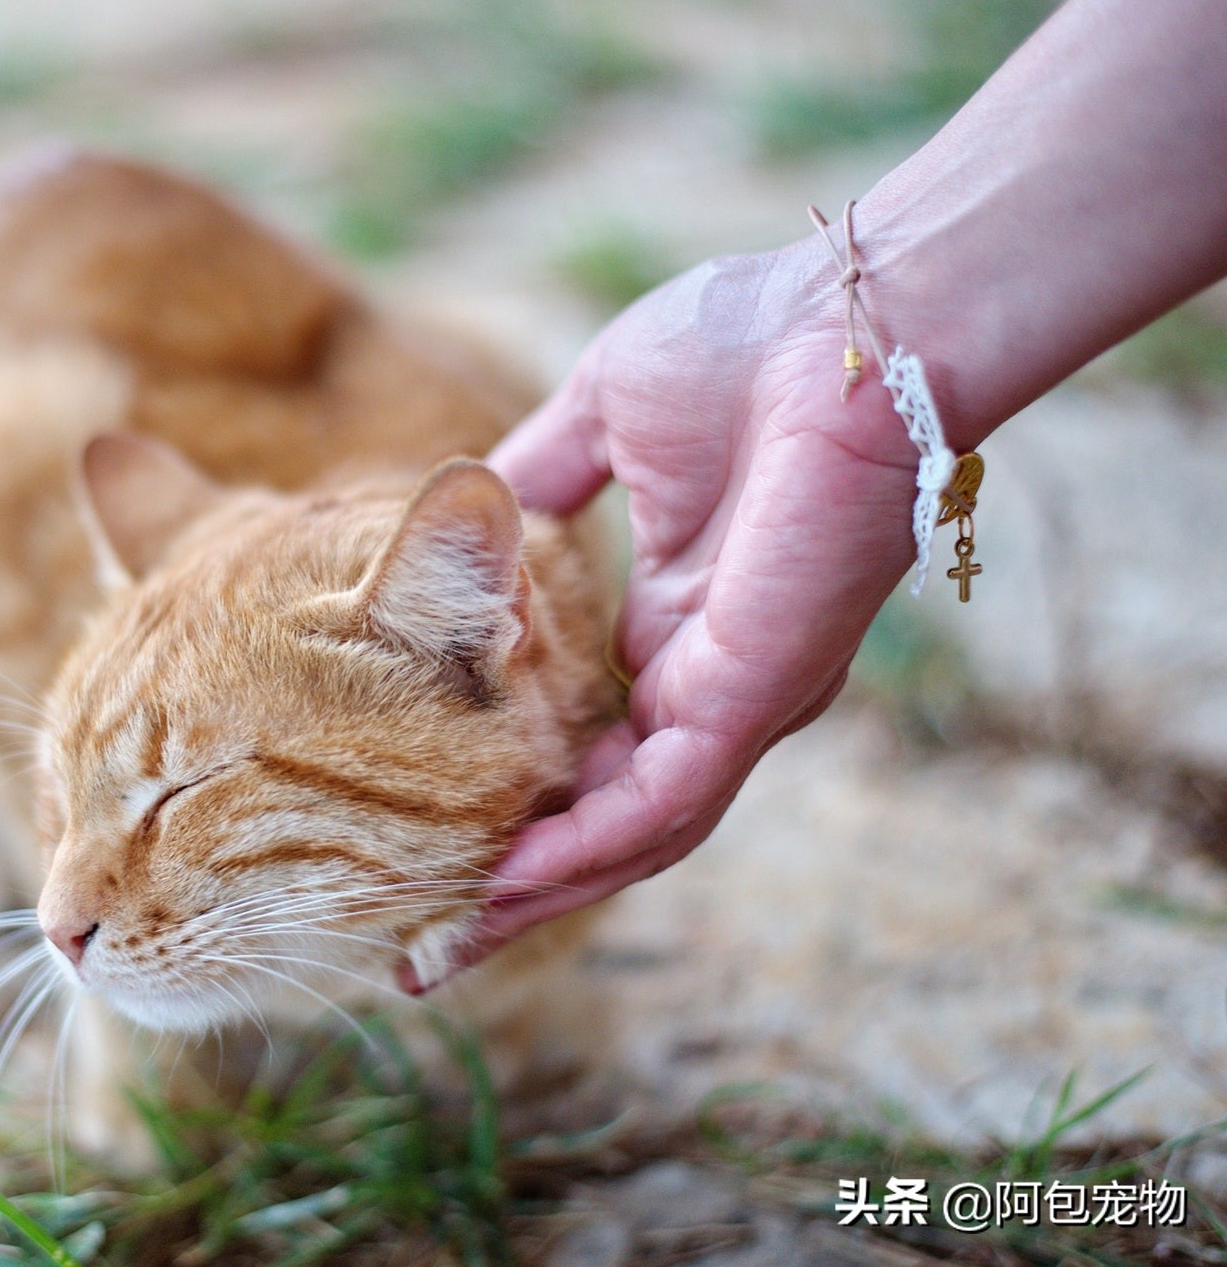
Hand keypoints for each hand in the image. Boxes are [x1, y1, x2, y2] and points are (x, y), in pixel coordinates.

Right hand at [436, 241, 926, 979]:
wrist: (850, 324)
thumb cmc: (747, 348)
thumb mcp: (598, 422)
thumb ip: (537, 480)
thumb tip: (462, 515)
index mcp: (682, 628)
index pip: (591, 743)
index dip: (515, 793)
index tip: (424, 827)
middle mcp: (710, 686)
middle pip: (607, 817)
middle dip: (517, 883)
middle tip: (421, 946)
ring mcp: (737, 702)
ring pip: (633, 835)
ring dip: (539, 893)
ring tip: (442, 946)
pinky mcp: (753, 698)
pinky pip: (665, 804)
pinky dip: (587, 851)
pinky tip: (509, 885)